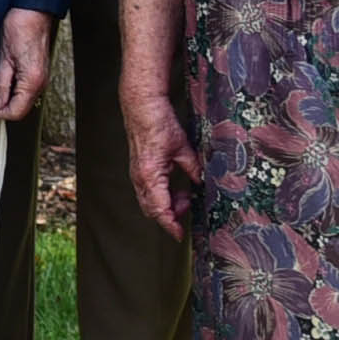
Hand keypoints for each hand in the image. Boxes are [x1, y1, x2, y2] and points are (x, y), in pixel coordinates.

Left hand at [0, 7, 53, 121]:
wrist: (33, 10)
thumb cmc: (21, 27)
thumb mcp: (4, 57)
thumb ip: (1, 83)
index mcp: (32, 81)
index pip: (16, 112)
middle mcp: (40, 83)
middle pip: (20, 108)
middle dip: (1, 106)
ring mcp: (40, 77)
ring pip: (21, 99)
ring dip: (6, 97)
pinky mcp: (37, 71)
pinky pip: (24, 88)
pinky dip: (11, 88)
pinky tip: (0, 78)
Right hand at [121, 82, 198, 237]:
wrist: (141, 105)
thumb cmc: (157, 122)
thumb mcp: (182, 148)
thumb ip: (193, 168)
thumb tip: (202, 182)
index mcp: (150, 175)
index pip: (160, 210)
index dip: (170, 225)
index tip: (180, 234)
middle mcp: (140, 178)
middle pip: (152, 210)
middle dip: (170, 216)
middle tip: (188, 207)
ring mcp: (137, 174)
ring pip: (149, 202)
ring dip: (166, 205)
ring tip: (185, 197)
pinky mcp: (138, 168)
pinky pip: (147, 191)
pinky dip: (161, 196)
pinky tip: (175, 187)